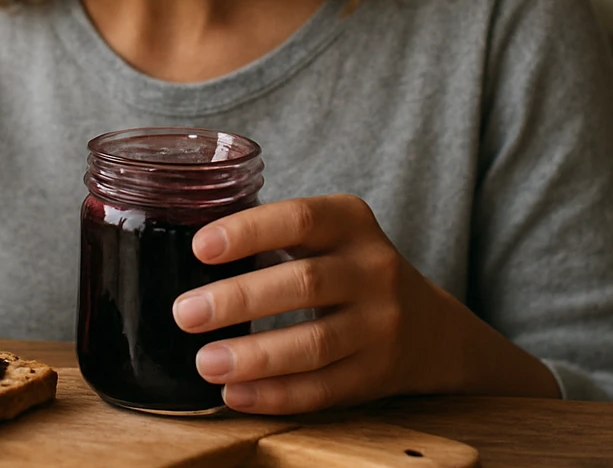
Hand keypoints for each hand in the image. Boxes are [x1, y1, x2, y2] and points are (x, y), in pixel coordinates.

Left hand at [172, 194, 557, 413]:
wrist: (431, 327)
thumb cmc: (348, 269)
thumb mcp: (328, 235)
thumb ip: (273, 235)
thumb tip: (181, 247)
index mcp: (352, 222)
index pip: (300, 218)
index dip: (249, 232)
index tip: (200, 247)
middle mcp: (374, 269)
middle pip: (304, 283)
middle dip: (238, 299)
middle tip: (183, 313)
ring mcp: (382, 325)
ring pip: (315, 344)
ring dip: (255, 356)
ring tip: (205, 362)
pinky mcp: (378, 374)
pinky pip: (324, 389)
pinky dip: (276, 394)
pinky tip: (236, 393)